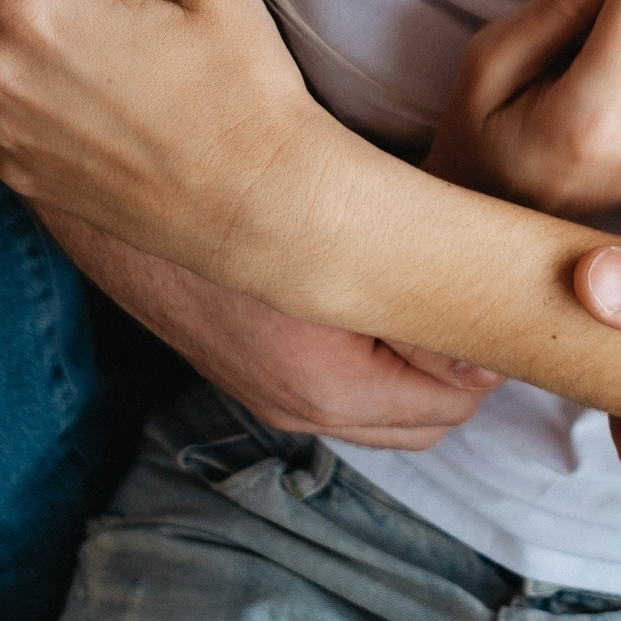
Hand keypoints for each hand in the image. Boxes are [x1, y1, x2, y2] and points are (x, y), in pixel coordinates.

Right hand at [43, 208, 501, 449]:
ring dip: (419, 366)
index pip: (459, 401)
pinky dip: (378, 363)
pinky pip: (349, 394)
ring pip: (392, 411)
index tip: (496, 292)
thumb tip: (489, 345)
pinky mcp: (255, 379)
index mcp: (329, 388)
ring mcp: (274, 401)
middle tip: (467, 290)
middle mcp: (301, 410)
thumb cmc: (236, 201)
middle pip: (432, 419)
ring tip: (422, 291)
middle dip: (460, 366)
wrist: (123, 200)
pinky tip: (373, 294)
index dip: (488, 346)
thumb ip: (425, 291)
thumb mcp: (349, 236)